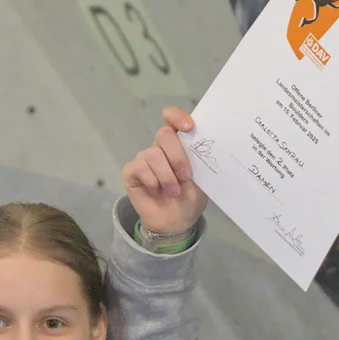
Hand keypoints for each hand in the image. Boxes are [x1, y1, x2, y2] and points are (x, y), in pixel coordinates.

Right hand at [122, 107, 206, 237]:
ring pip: (153, 154)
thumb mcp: (202, 179)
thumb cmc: (190, 198)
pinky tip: (156, 192)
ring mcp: (144, 158)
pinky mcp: (131, 172)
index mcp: (178, 144)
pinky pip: (140, 168)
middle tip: (185, 176)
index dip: (177, 117)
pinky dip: (152, 181)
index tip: (189, 127)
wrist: (177, 222)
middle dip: (177, 156)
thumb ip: (200, 160)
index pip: (171, 118)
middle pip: (164, 135)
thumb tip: (206, 144)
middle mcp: (160, 147)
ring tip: (174, 192)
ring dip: (167, 177)